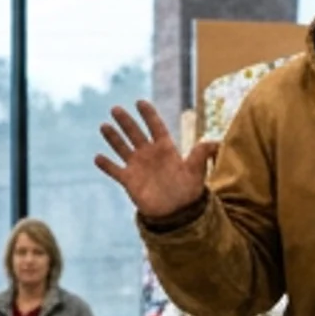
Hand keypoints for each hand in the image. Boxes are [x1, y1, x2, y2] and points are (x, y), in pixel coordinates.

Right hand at [94, 100, 216, 220]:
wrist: (178, 212)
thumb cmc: (189, 190)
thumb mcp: (197, 171)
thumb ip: (202, 155)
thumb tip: (216, 143)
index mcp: (165, 148)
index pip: (155, 126)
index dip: (148, 114)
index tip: (140, 102)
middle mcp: (149, 154)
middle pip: (135, 133)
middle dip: (126, 121)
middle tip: (116, 109)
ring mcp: (138, 166)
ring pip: (122, 148)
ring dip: (113, 138)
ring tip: (104, 126)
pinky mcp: (129, 180)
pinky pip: (115, 170)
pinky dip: (107, 165)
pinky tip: (98, 157)